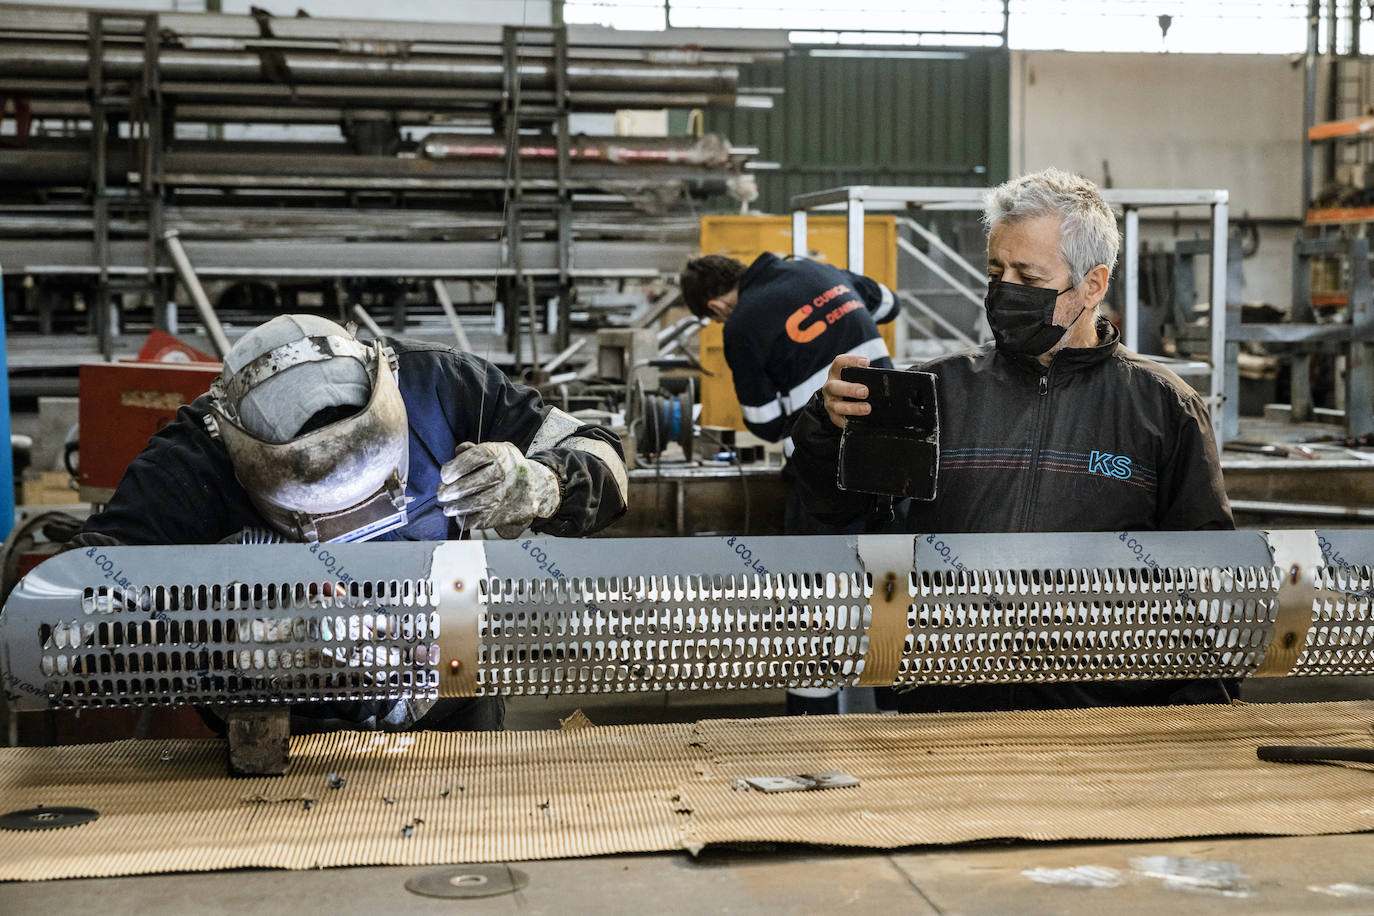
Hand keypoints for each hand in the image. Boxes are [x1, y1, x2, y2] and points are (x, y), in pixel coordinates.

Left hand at [437, 441, 560, 536]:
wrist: (534, 489)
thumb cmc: (508, 467)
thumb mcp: (498, 450)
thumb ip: (475, 449)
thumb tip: (459, 451)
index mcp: (496, 455)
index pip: (465, 462)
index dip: (450, 470)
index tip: (446, 475)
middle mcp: (499, 475)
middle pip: (461, 487)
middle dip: (446, 491)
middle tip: (443, 491)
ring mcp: (499, 498)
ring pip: (464, 506)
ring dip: (451, 507)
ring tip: (449, 505)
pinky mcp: (497, 516)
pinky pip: (471, 521)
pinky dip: (462, 519)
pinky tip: (461, 514)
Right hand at [820, 354, 872, 428]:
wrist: (838, 400)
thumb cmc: (851, 385)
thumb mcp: (854, 377)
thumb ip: (865, 376)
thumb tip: (884, 379)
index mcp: (835, 373)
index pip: (839, 362)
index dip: (851, 361)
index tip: (866, 362)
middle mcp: (830, 387)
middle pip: (834, 387)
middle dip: (850, 389)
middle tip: (865, 391)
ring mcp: (830, 403)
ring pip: (837, 406)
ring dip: (853, 408)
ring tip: (867, 408)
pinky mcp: (834, 417)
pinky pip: (840, 421)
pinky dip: (849, 421)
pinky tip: (860, 421)